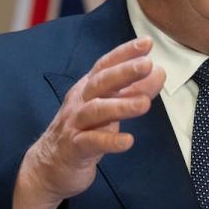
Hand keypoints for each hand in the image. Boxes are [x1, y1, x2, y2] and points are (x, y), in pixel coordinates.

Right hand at [13, 36, 165, 208]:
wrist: (49, 166)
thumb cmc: (84, 131)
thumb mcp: (109, 108)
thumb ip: (133, 91)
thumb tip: (159, 72)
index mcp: (88, 88)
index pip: (106, 65)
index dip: (125, 53)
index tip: (147, 42)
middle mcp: (80, 102)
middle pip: (101, 82)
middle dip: (124, 72)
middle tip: (148, 64)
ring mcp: (75, 124)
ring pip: (96, 110)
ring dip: (121, 105)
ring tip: (145, 103)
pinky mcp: (74, 148)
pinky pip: (92, 142)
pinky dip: (110, 141)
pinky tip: (128, 141)